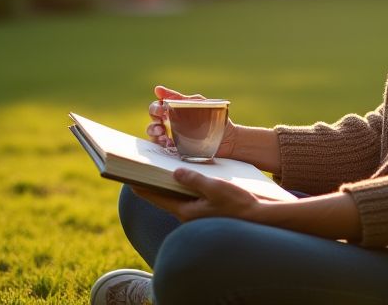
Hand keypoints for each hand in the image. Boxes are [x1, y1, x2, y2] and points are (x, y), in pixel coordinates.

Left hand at [130, 169, 261, 222]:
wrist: (259, 220)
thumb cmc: (238, 204)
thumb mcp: (215, 187)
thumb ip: (193, 179)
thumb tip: (174, 173)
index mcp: (185, 210)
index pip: (156, 197)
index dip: (141, 185)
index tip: (128, 175)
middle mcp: (187, 215)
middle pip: (163, 197)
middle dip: (153, 182)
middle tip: (142, 167)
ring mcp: (196, 215)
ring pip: (176, 197)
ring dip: (167, 184)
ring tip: (160, 168)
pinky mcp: (206, 212)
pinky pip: (188, 198)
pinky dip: (183, 187)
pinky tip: (185, 175)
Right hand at [146, 85, 239, 157]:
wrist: (228, 137)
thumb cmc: (213, 117)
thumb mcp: (197, 104)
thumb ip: (178, 98)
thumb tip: (157, 89)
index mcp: (174, 111)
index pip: (156, 108)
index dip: (155, 108)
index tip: (161, 110)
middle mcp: (170, 124)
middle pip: (152, 122)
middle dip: (153, 123)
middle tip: (160, 125)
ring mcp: (173, 138)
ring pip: (155, 136)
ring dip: (155, 135)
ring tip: (163, 135)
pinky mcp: (178, 150)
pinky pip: (164, 149)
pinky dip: (162, 146)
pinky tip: (168, 144)